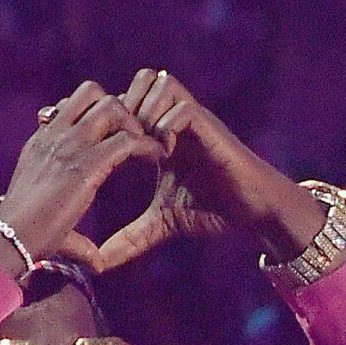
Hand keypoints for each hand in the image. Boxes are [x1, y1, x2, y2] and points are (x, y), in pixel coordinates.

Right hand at [0, 80, 166, 266]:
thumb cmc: (25, 237)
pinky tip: (157, 158)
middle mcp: (53, 136)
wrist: (8, 241)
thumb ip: (79, 237)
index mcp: (41, 143)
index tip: (116, 136)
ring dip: (134, 121)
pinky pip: (126, 139)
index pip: (71, 105)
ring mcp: (68, 147)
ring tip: (148, 145)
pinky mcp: (85, 165)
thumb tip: (99, 263)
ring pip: (111, 106)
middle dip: (119, 108)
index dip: (98, 114)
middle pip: (92, 92)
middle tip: (136, 134)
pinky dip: (146, 144)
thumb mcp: (52, 223)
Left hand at [92, 68, 324, 272]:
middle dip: (124, 107)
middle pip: (142, 79)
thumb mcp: (163, 222)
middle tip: (118, 145)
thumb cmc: (214, 209)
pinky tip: (165, 158)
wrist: (254, 210)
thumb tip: (99, 265)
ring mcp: (194, 120)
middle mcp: (175, 120)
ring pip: (159, 84)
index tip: (90, 144)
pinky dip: (168, 129)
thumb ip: (131, 237)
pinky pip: (182, 110)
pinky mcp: (211, 129)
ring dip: (145, 114)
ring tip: (141, 151)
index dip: (105, 116)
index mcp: (159, 134)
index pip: (125, 101)